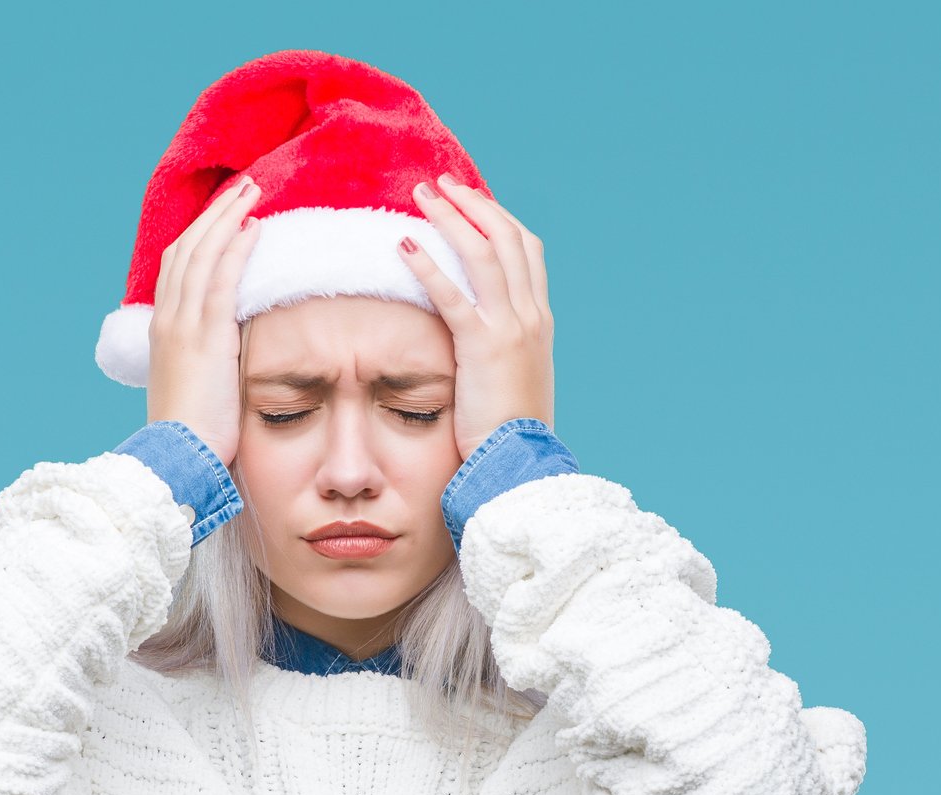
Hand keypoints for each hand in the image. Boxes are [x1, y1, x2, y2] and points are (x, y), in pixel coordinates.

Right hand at [145, 172, 260, 467]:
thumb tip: (228, 356)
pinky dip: (235, 249)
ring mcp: (183, 327)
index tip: (225, 215)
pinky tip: (254, 228)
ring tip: (252, 192)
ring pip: (202, 255)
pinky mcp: (205, 337)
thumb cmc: (189, 437)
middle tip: (243, 188)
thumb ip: (208, 363)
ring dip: (227, 218)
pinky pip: (220, 281)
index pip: (177, 268)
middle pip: (187, 250)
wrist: (174, 460)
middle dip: (215, 215)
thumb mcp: (195, 390)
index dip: (200, 236)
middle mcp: (167, 321)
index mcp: (162, 332)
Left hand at [396, 173, 554, 462]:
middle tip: (440, 183)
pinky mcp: (483, 347)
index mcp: (539, 322)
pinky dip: (428, 264)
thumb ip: (500, 353)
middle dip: (473, 204)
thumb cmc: (510, 435)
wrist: (522, 465)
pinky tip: (402, 244)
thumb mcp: (512, 382)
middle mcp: (531, 316)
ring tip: (419, 195)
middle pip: (507, 238)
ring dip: (450, 218)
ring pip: (484, 253)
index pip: (525, 252)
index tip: (471, 201)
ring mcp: (511, 328)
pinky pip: (453, 294)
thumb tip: (477, 344)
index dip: (498, 219)